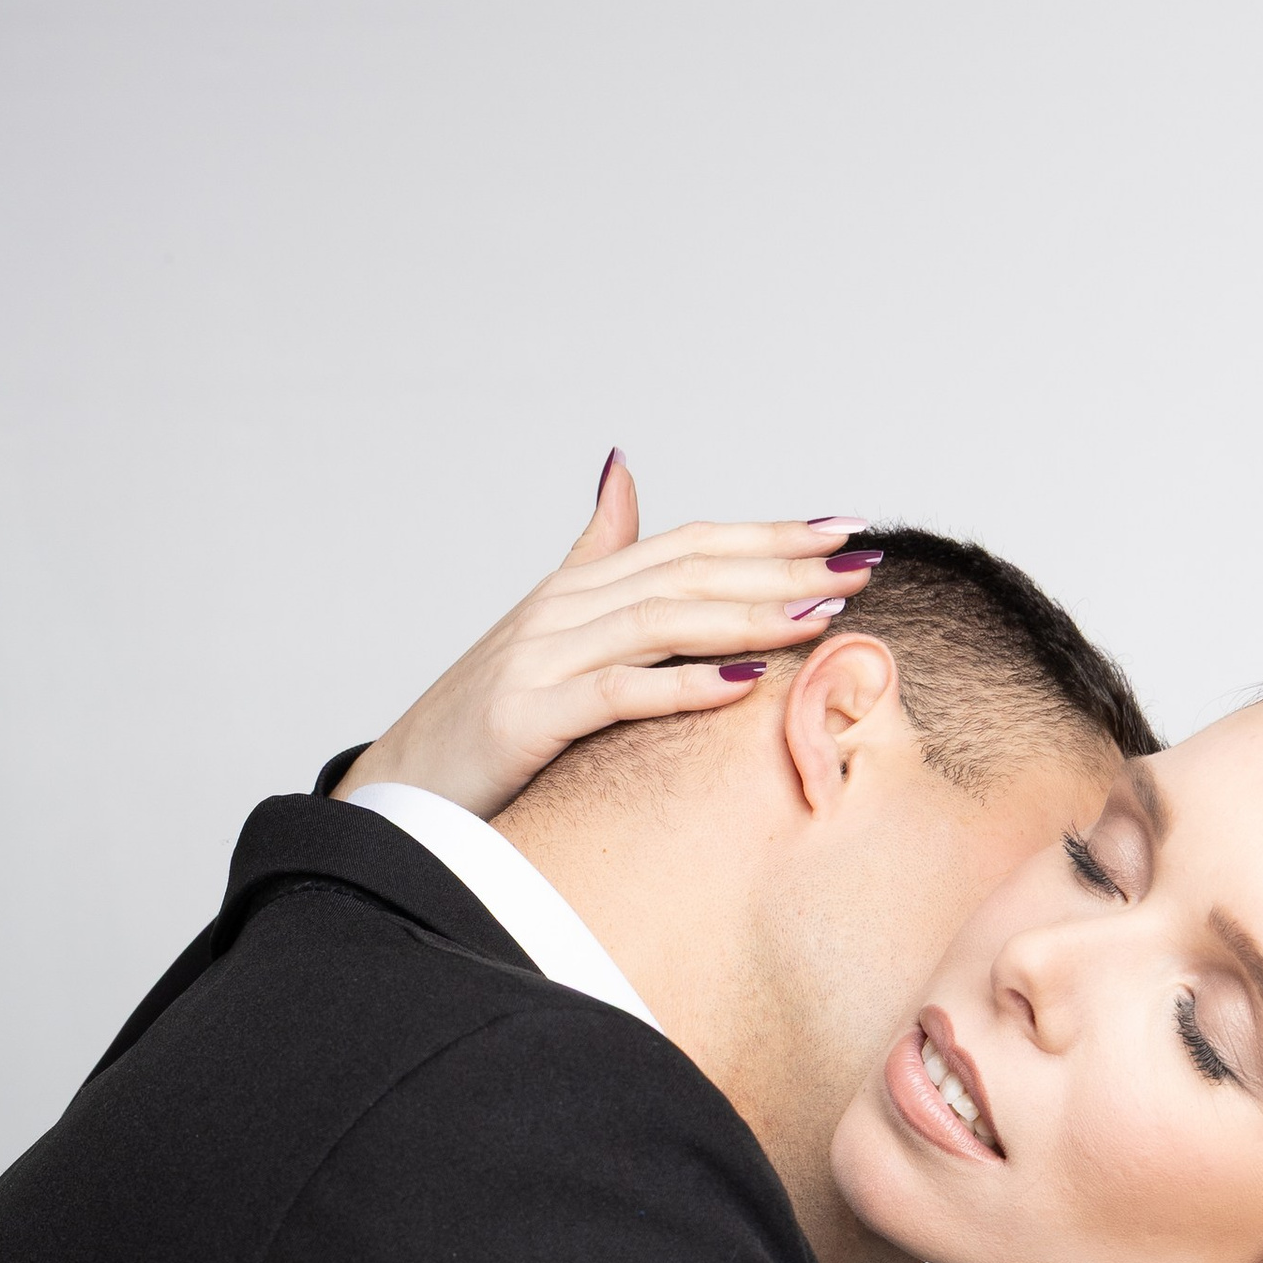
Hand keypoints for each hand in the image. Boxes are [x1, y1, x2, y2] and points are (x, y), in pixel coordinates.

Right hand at [336, 451, 877, 818]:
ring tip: (819, 616)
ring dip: (748, 615)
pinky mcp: (529, 715)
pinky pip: (618, 691)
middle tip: (857, 567)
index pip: (688, 545)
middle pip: (686, 571)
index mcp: (575, 588)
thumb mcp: (547, 634)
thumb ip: (591, 555)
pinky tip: (742, 679)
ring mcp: (542, 658)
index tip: (843, 532)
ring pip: (662, 622)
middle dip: (779, 567)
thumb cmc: (486, 726)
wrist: (405, 790)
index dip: (768, 534)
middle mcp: (561, 610)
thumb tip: (622, 472)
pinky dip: (683, 683)